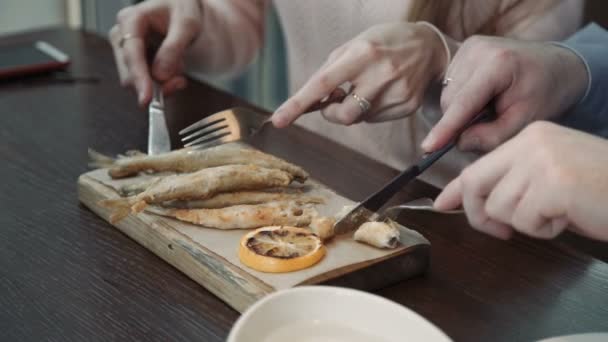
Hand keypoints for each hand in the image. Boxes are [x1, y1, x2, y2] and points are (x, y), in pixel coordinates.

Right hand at [109, 0, 202, 105]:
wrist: (181, 10)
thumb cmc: (182, 10)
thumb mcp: (186, 24)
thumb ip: (173, 48)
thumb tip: (160, 75)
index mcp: (131, 20)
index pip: (131, 54)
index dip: (139, 78)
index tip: (146, 98)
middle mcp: (122, 36)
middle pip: (128, 73)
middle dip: (154, 84)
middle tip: (179, 82)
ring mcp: (126, 50)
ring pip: (137, 81)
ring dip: (161, 84)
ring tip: (180, 70)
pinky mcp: (134, 62)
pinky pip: (145, 82)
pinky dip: (162, 83)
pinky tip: (175, 72)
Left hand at [271, 22, 453, 127]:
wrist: (430, 47)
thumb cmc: (383, 44)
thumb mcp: (353, 46)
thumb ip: (329, 72)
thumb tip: (310, 103)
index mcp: (361, 54)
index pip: (322, 84)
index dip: (298, 103)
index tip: (279, 120)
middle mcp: (380, 74)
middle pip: (341, 115)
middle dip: (331, 113)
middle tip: (335, 99)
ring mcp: (397, 92)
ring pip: (358, 119)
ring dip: (353, 109)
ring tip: (367, 87)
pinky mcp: (408, 105)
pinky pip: (376, 120)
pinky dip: (371, 110)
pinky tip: (384, 92)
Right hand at [421, 36, 587, 152]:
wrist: (557, 66)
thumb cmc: (545, 94)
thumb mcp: (525, 121)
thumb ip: (492, 136)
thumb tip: (459, 142)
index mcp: (498, 64)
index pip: (464, 103)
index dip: (446, 128)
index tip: (428, 147)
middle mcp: (478, 50)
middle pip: (451, 100)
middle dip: (461, 121)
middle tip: (488, 126)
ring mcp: (469, 47)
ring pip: (447, 95)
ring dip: (461, 111)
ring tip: (489, 109)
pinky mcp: (464, 49)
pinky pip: (450, 85)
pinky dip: (462, 99)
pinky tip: (483, 98)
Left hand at [435, 121, 607, 241]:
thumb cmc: (600, 190)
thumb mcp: (548, 179)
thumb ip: (510, 183)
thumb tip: (464, 199)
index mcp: (531, 136)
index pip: (479, 164)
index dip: (457, 189)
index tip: (443, 204)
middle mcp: (532, 142)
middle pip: (476, 182)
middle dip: (478, 214)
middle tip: (500, 231)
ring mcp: (541, 161)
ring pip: (499, 206)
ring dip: (524, 222)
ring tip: (557, 212)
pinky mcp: (553, 184)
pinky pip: (523, 220)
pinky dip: (543, 229)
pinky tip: (567, 216)